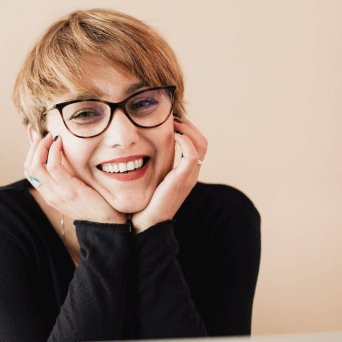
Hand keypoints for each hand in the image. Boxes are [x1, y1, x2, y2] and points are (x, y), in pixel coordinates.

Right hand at [24, 133, 126, 223]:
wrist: (107, 222)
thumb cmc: (95, 204)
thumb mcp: (75, 191)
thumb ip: (67, 179)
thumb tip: (64, 159)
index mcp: (49, 195)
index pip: (30, 172)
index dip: (31, 154)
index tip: (40, 141)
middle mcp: (49, 195)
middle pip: (29, 167)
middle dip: (33, 148)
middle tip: (45, 136)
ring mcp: (57, 193)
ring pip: (36, 165)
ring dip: (42, 146)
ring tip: (51, 137)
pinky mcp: (69, 189)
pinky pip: (53, 166)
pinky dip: (54, 150)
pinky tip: (60, 143)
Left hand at [131, 116, 207, 233]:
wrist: (145, 224)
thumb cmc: (144, 203)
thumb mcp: (150, 179)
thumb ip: (152, 166)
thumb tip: (139, 149)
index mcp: (185, 173)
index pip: (197, 144)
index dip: (187, 129)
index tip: (171, 120)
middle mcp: (191, 174)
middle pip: (203, 141)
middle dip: (189, 125)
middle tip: (172, 117)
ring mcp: (189, 177)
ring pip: (201, 144)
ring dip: (188, 129)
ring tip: (173, 122)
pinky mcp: (182, 180)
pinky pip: (192, 154)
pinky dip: (185, 141)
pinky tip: (172, 135)